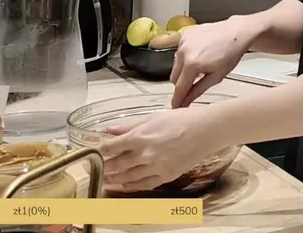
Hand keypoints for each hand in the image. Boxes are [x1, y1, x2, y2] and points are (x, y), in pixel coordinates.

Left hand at [98, 106, 217, 190]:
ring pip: (127, 177)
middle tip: (97, 168)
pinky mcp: (165, 176)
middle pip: (116, 164)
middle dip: (105, 166)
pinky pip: (144, 184)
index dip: (100, 150)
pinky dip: (132, 185)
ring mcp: (154, 167)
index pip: (110, 147)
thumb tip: (109, 129)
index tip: (95, 151)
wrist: (206, 130)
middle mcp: (144, 154)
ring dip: (114, 178)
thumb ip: (129, 125)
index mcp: (139, 137)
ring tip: (106, 179)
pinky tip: (125, 183)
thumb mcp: (153, 117)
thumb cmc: (182, 119)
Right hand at [170, 18, 254, 106]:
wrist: (237, 32)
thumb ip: (198, 90)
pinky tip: (199, 54)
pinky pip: (179, 52)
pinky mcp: (184, 34)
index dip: (177, 100)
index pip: (179, 88)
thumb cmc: (231, 54)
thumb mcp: (217, 76)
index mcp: (192, 64)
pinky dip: (185, 56)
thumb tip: (185, 102)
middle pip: (174, 77)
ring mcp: (182, 42)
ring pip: (176, 65)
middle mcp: (183, 52)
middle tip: (194, 84)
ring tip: (200, 66)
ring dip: (183, 70)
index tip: (175, 107)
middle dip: (182, 84)